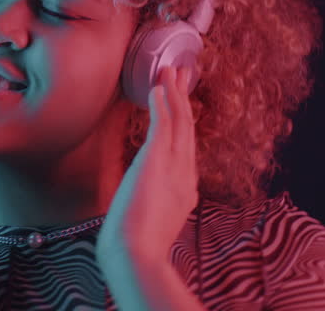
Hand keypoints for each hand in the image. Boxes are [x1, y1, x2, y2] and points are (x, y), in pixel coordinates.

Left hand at [96, 66, 198, 263]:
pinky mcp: (157, 160)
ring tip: (172, 70)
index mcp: (185, 189)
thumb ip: (156, 207)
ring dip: (175, 93)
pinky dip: (162, 103)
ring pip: (179, 121)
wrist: (137, 253)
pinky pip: (163, 124)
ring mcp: (174, 166)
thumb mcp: (153, 222)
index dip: (184, 123)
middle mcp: (185, 173)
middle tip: (184, 74)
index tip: (181, 105)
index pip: (186, 148)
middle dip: (184, 100)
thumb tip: (151, 202)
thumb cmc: (137, 245)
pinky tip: (158, 86)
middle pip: (188, 128)